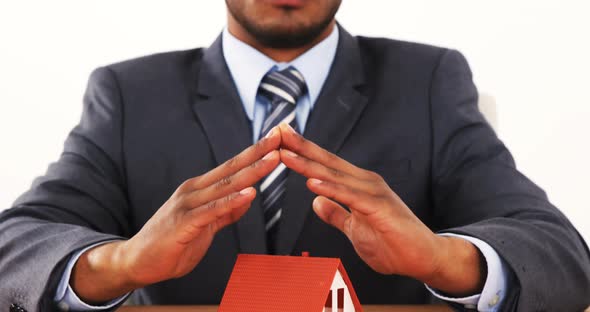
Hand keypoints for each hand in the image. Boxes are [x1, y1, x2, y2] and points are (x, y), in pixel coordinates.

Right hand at [71, 128, 281, 302]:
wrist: (136, 262)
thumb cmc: (171, 244)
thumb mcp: (205, 226)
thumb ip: (225, 212)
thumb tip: (248, 198)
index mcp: (200, 190)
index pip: (233, 168)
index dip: (256, 153)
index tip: (277, 139)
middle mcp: (194, 191)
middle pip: (232, 169)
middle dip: (259, 152)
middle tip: (281, 135)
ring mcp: (187, 205)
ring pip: (226, 185)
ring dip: (252, 171)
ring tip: (273, 158)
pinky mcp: (183, 223)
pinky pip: (212, 211)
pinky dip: (232, 201)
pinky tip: (249, 194)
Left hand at [278, 123, 484, 295]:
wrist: (425, 257)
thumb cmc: (393, 243)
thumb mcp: (354, 229)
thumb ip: (336, 213)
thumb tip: (316, 201)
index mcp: (358, 186)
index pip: (325, 165)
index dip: (303, 151)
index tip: (281, 139)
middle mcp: (365, 183)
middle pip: (327, 162)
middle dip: (300, 147)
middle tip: (278, 131)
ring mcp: (374, 194)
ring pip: (335, 176)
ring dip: (308, 164)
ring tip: (285, 153)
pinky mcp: (380, 208)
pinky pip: (351, 197)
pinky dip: (331, 189)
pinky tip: (312, 183)